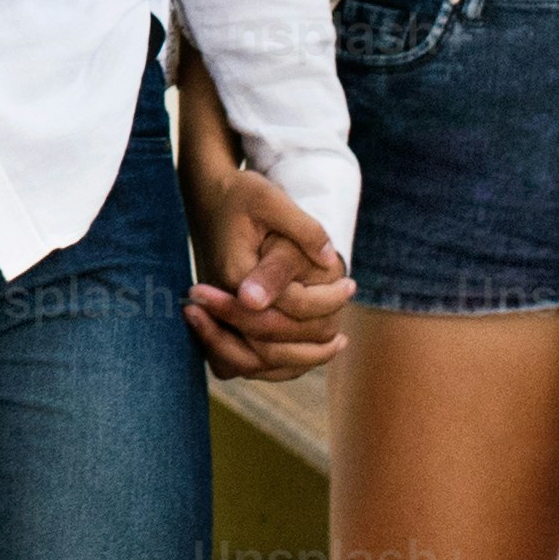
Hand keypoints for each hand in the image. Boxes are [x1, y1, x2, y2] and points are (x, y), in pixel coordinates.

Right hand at [177, 157, 353, 380]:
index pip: (288, 306)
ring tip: (331, 346)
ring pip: (252, 361)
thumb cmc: (243, 195)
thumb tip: (328, 260)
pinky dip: (273, 364)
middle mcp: (222, 299)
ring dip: (294, 361)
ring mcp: (216, 311)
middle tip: (342, 337)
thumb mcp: (272, 199)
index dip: (326, 300)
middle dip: (310, 344)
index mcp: (236, 273)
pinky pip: (242, 358)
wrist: (209, 196)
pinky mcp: (219, 316)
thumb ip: (302, 230)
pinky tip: (303, 352)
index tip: (349, 284)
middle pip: (266, 347)